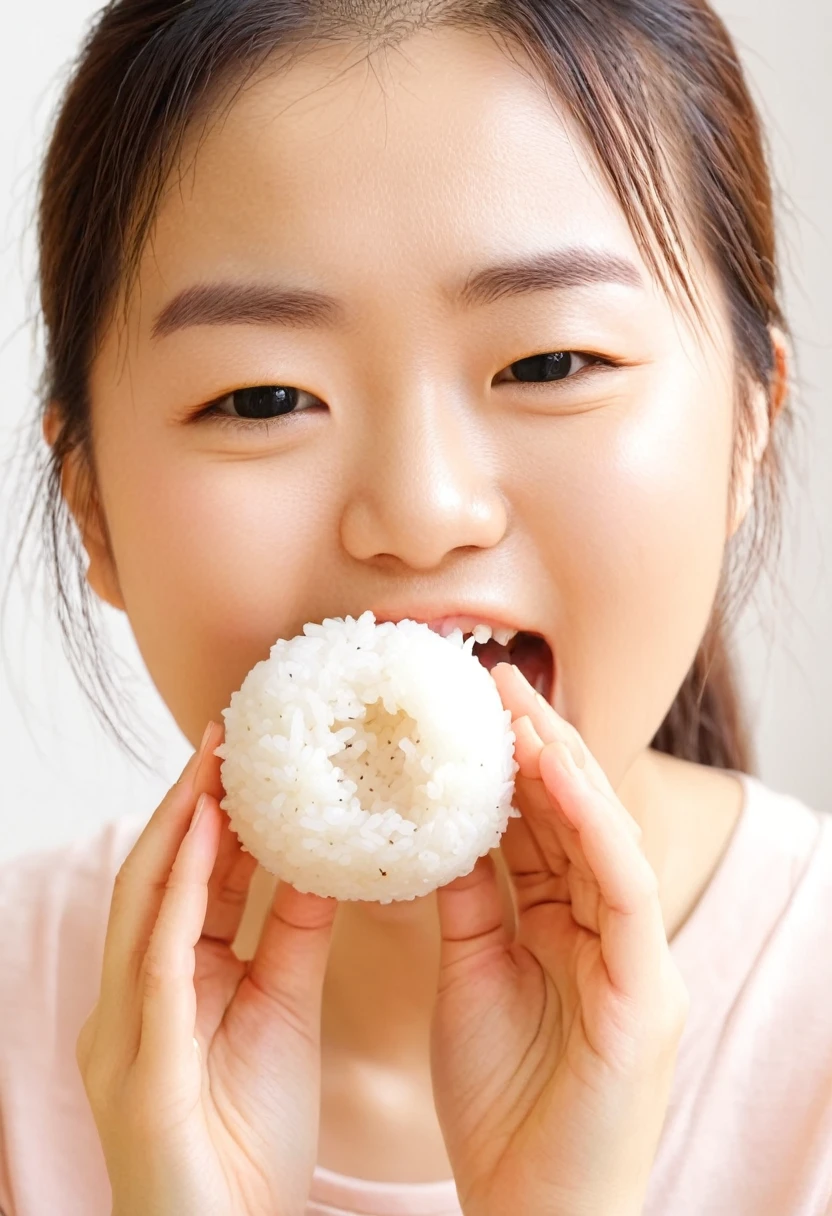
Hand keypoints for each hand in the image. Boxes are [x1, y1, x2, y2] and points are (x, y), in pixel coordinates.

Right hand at [76, 721, 337, 1215]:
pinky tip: (213, 834)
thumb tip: (321, 860)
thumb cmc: (248, 1140)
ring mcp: (125, 1027)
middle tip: (229, 732)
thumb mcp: (280, 1011)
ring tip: (216, 761)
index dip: (216, 812)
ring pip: (146, 901)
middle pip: (158, 873)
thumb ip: (292, 936)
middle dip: (190, 800)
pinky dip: (184, 889)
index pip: (189, 879)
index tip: (252, 755)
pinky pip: (161, 959)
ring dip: (180, 825)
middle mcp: (133, 995)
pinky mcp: (141, 1062)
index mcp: (168, 984)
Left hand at [431, 663, 689, 1215]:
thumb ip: (467, 907)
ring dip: (562, 765)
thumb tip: (438, 838)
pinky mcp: (646, 992)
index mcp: (569, 931)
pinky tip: (552, 769)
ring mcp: (634, 961)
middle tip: (491, 678)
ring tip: (518, 703)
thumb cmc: (503, 1109)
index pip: (541, 829)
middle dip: (535, 745)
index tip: (466, 710)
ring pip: (602, 837)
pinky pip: (620, 886)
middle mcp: (608, 935)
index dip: (508, 766)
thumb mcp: (471, 980)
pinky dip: (589, 821)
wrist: (533, 1215)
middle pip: (573, 819)